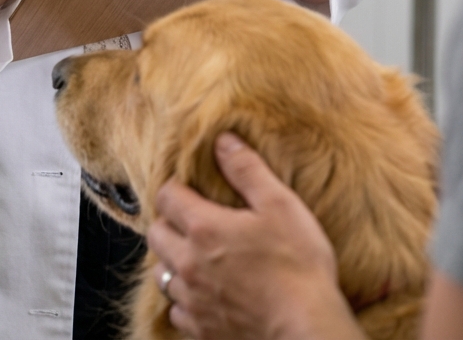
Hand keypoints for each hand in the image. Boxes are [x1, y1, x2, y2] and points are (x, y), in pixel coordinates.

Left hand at [148, 133, 359, 339]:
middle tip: (192, 220)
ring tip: (197, 256)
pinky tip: (205, 293)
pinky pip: (177, 311)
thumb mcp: (279, 204)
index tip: (192, 189)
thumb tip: (223, 141)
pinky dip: (185, 299)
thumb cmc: (297, 267)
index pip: (166, 196)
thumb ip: (247, 169)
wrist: (307, 330)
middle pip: (155, 234)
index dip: (177, 188)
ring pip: (162, 274)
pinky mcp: (202, 330)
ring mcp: (193, 300)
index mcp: (203, 228)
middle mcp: (189, 264)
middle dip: (169, 223)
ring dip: (174, 261)